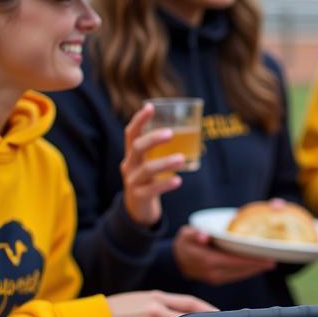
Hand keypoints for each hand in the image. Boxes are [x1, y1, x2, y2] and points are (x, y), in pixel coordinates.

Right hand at [120, 103, 184, 226]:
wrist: (137, 209)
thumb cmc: (148, 180)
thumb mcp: (149, 162)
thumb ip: (159, 150)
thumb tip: (188, 129)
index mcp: (132, 154)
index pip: (131, 133)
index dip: (139, 120)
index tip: (150, 107)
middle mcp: (129, 165)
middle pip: (137, 148)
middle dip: (152, 139)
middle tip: (171, 133)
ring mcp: (132, 181)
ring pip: (146, 169)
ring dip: (164, 162)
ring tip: (181, 159)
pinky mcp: (139, 196)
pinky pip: (152, 189)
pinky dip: (165, 184)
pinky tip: (178, 180)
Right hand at [173, 225, 277, 284]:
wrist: (175, 261)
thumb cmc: (184, 243)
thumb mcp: (186, 234)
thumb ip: (195, 233)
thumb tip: (203, 236)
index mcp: (207, 260)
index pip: (234, 260)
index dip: (250, 260)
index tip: (265, 258)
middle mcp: (212, 272)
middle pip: (239, 269)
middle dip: (256, 266)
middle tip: (272, 262)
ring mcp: (214, 278)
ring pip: (238, 275)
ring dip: (253, 270)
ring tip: (267, 265)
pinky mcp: (216, 281)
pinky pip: (234, 277)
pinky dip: (245, 272)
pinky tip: (254, 268)